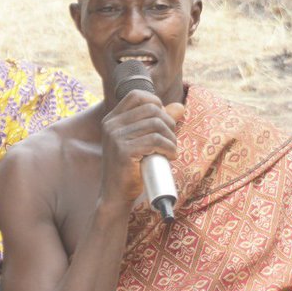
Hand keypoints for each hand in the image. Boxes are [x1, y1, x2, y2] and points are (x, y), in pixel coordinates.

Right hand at [99, 89, 184, 204]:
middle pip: (151, 109)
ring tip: (171, 151)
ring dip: (171, 138)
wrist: (116, 195)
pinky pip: (155, 141)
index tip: (163, 121)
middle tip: (171, 140)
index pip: (137, 95)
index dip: (156, 102)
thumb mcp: (143, 141)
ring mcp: (115, 137)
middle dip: (168, 123)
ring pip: (156, 125)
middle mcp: (111, 125)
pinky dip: (169, 148)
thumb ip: (159, 122)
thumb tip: (180, 106)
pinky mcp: (123, 151)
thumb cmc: (131, 168)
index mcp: (112, 119)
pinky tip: (170, 156)